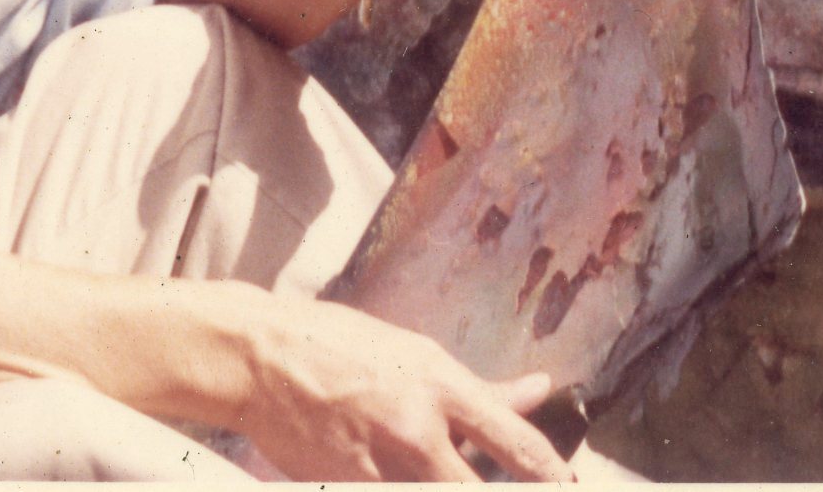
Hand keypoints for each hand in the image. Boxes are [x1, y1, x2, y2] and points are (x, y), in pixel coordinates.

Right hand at [234, 293, 572, 481]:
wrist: (259, 358)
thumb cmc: (338, 345)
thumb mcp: (416, 353)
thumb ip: (481, 388)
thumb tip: (541, 389)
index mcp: (440, 385)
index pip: (521, 447)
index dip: (554, 478)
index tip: (564, 487)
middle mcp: (418, 430)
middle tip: (510, 488)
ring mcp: (382, 466)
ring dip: (447, 487)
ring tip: (432, 473)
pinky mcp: (348, 488)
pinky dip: (404, 488)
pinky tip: (400, 475)